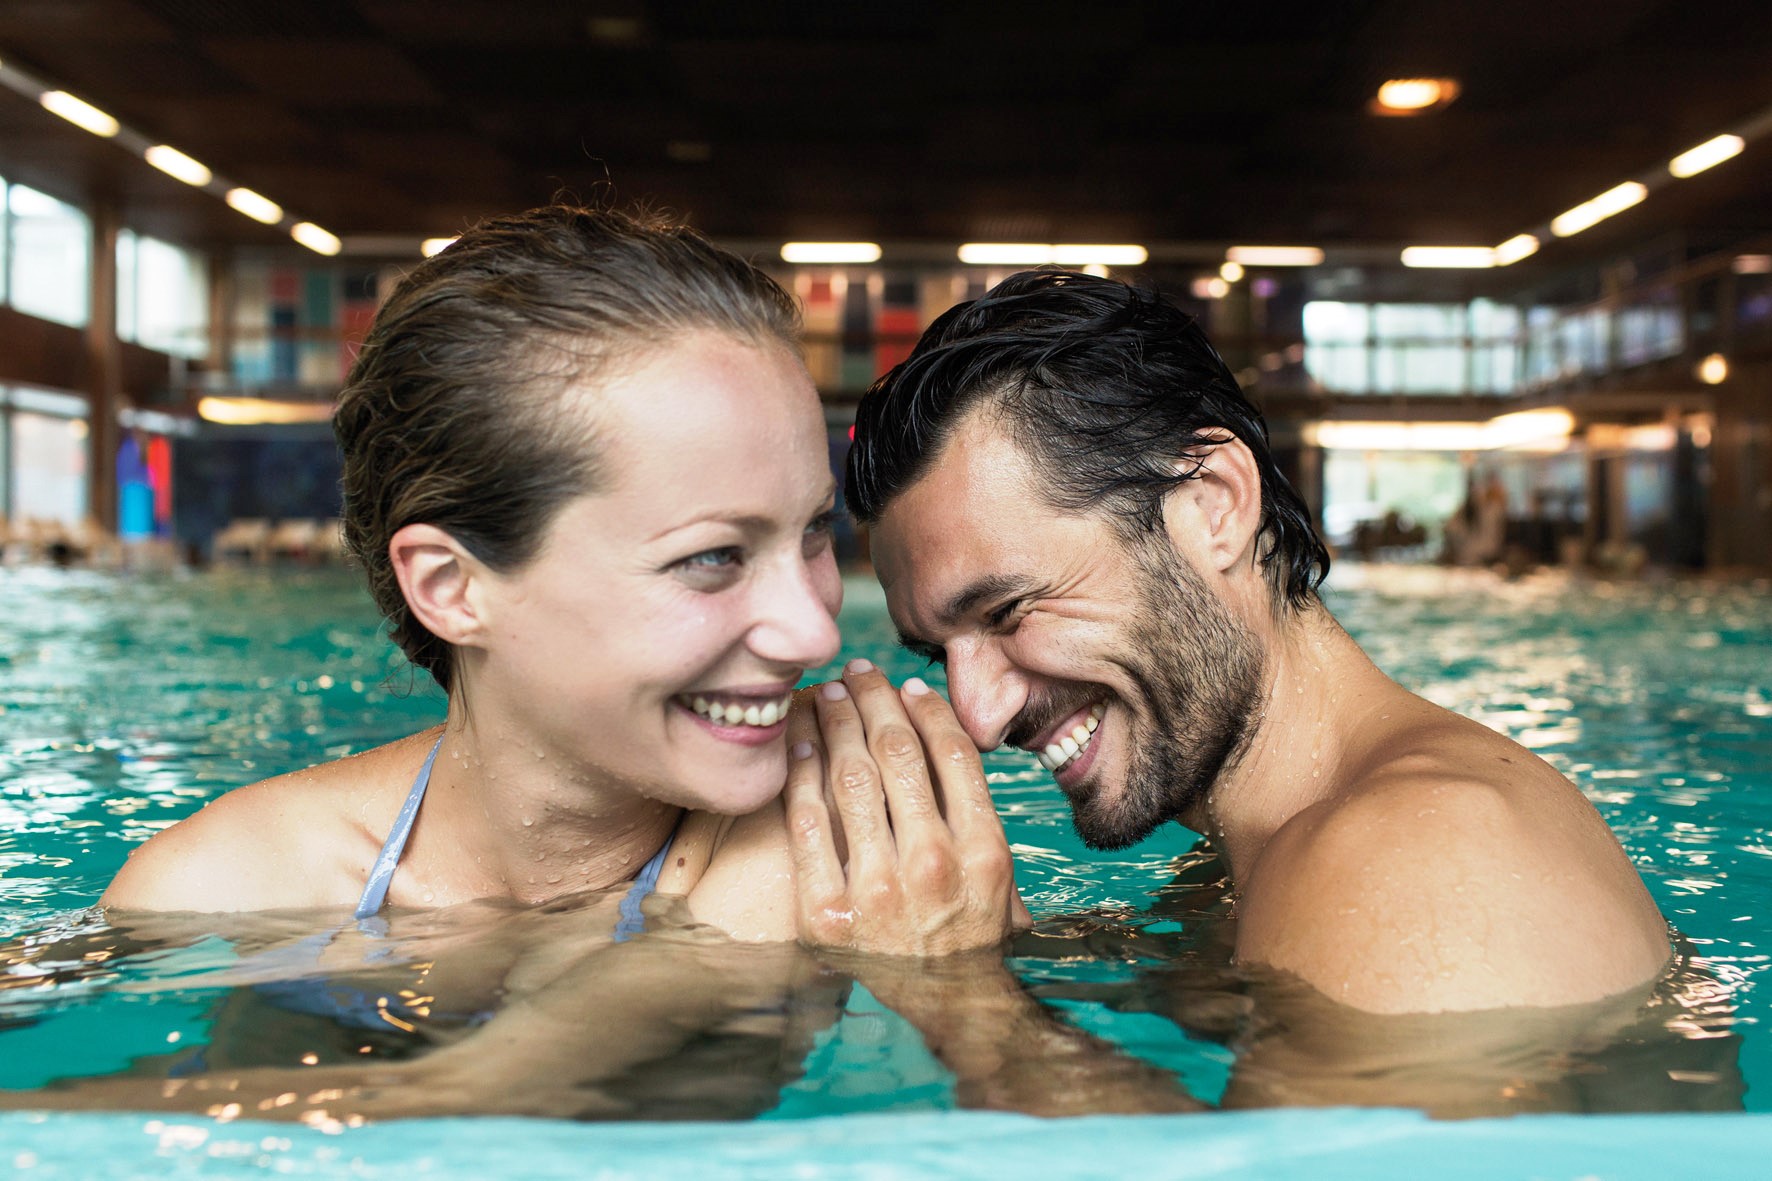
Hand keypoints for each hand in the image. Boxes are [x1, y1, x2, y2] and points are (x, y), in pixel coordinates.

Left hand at [785, 659, 1029, 955]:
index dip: (926, 709)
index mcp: (983, 850)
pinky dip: (802, 775)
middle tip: (857, 672)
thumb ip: (980, 815)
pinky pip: (808, 824)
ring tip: (826, 695)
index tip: (906, 686)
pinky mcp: (827, 912)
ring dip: (836, 723)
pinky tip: (801, 743)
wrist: (943, 1008)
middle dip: (873, 700)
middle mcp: (933, 863)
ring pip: (851, 777)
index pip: (952, 754)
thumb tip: (954, 740)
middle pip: (897, 753)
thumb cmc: (971, 935)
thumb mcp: (1001, 877)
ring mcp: (878, 888)